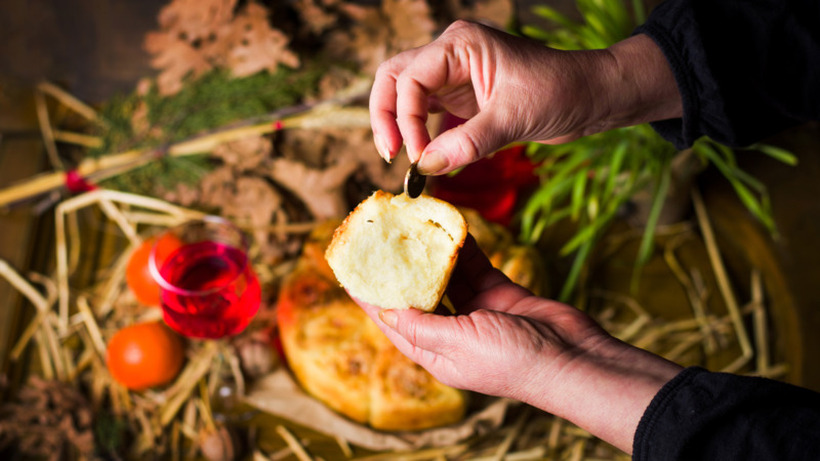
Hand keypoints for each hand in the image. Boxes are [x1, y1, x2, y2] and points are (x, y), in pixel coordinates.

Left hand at [353, 235, 681, 452]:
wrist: (574, 359)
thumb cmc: (514, 361)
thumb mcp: (458, 344)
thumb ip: (420, 326)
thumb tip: (384, 310)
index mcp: (434, 353)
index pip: (391, 320)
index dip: (369, 295)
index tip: (351, 269)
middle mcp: (451, 332)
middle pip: (415, 294)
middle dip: (398, 268)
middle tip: (381, 237)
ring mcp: (476, 312)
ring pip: (444, 276)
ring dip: (429, 252)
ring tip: (412, 224)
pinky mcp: (499, 294)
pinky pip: (474, 267)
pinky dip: (463, 249)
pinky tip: (450, 227)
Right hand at [369, 20, 680, 174]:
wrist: (592, 97)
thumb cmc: (561, 92)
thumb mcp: (513, 118)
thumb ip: (467, 143)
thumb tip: (426, 167)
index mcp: (461, 45)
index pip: (410, 79)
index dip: (407, 119)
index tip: (418, 157)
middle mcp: (452, 55)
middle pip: (395, 78)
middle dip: (387, 116)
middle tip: (391, 153)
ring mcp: (456, 76)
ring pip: (408, 96)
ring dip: (402, 127)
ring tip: (408, 161)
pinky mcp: (465, 98)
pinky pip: (431, 116)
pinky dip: (426, 138)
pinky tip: (431, 162)